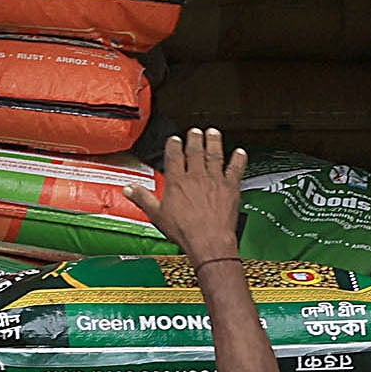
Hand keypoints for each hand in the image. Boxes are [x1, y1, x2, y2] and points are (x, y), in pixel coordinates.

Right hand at [128, 127, 248, 263]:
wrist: (208, 240)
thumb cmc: (184, 230)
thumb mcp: (157, 215)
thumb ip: (143, 198)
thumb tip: (130, 189)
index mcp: (177, 182)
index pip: (174, 157)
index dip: (174, 146)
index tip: (174, 139)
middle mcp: (197, 177)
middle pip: (195, 151)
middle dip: (194, 139)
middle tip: (194, 131)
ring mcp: (215, 180)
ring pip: (214, 155)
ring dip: (213, 142)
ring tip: (212, 133)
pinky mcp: (230, 187)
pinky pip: (236, 168)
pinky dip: (239, 159)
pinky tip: (240, 152)